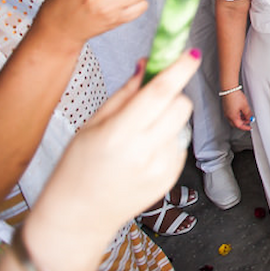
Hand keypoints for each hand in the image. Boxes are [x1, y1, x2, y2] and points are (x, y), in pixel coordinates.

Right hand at [23, 50, 199, 265]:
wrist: (79, 217)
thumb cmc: (78, 167)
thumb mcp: (93, 124)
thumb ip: (125, 92)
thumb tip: (148, 63)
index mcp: (119, 134)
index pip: (159, 93)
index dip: (179, 70)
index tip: (192, 53)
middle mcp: (143, 152)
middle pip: (181, 106)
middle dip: (172, 95)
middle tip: (152, 99)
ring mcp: (161, 168)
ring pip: (181, 124)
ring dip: (166, 120)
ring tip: (138, 137)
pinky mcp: (171, 179)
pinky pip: (179, 144)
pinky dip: (165, 141)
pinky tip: (142, 156)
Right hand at [221, 89, 253, 130]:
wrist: (229, 89)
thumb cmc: (235, 96)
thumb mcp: (245, 106)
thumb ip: (248, 114)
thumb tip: (250, 118)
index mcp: (232, 117)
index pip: (239, 126)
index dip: (245, 127)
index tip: (250, 127)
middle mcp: (228, 115)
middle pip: (235, 123)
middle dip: (243, 123)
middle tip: (248, 121)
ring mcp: (226, 112)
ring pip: (233, 119)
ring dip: (240, 119)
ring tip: (246, 115)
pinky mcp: (226, 108)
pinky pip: (231, 115)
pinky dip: (237, 115)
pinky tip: (241, 111)